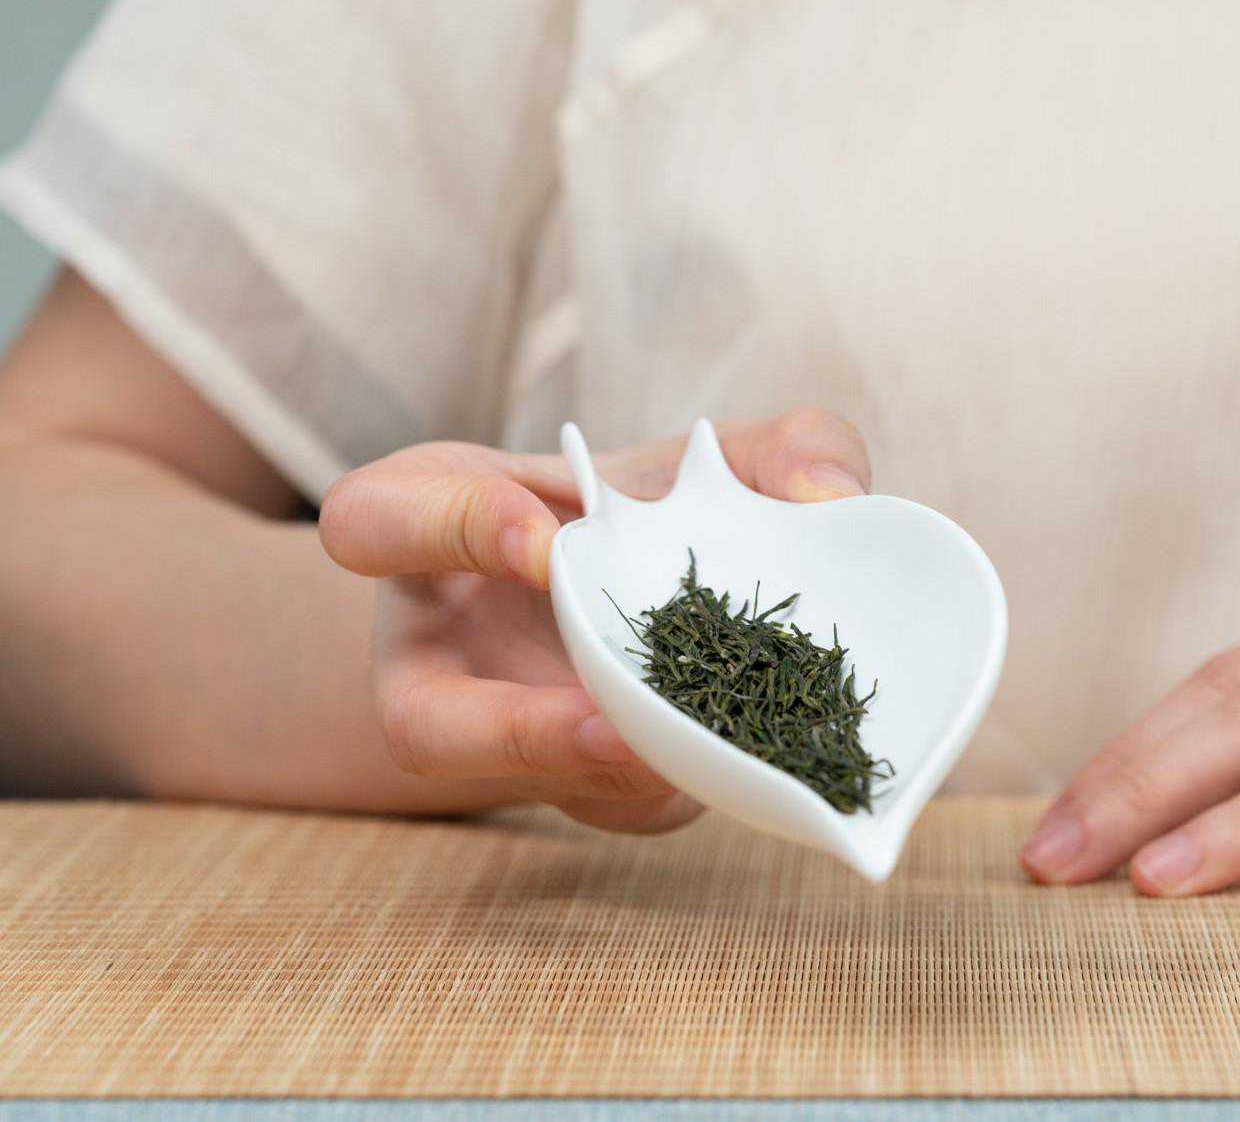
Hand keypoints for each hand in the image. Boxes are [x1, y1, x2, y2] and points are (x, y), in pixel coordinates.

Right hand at [319, 409, 870, 833]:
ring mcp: (492, 739)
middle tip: (609, 721)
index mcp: (441, 522)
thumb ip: (785, 450)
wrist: (664, 595)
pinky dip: (659, 797)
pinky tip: (732, 773)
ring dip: (590, 792)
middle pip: (412, 716)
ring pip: (519, 816)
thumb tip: (831, 500)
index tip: (549, 535)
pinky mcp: (561, 792)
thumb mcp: (720, 461)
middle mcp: (437, 646)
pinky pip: (597, 813)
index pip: (379, 519)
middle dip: (510, 731)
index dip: (450, 530)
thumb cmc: (666, 506)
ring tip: (673, 772)